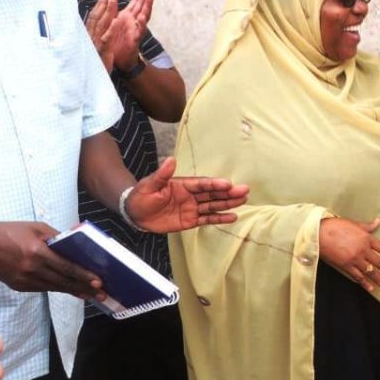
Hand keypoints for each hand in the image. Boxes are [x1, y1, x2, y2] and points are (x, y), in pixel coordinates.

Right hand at [0, 221, 103, 297]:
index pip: (66, 267)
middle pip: (63, 281)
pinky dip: (57, 288)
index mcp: (37, 252)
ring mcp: (24, 280)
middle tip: (102, 294)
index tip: (98, 282)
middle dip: (84, 288)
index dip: (84, 276)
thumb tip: (79, 242)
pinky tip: (70, 290)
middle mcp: (31, 268)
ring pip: (54, 287)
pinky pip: (43, 288)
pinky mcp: (18, 286)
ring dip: (73, 291)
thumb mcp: (37, 228)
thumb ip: (59, 237)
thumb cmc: (11, 232)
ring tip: (91, 295)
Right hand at [84, 0, 120, 71]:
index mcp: (90, 35)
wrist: (92, 80)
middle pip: (97, 17)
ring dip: (107, 11)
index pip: (95, 17)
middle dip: (104, 4)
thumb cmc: (93, 61)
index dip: (101, 5)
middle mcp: (91, 37)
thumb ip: (93, 34)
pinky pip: (106, 38)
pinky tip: (117, 20)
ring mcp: (95, 43)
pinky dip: (111, 29)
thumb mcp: (93, 46)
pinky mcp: (100, 52)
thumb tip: (94, 23)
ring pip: (101, 25)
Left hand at [107, 0, 155, 71]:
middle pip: (142, 5)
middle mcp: (134, 22)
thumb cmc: (117, 41)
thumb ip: (113, 8)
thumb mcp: (113, 21)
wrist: (119, 60)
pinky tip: (142, 17)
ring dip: (147, 6)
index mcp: (129, 16)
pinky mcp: (134, 40)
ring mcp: (136, 30)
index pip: (137, 1)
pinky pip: (138, 32)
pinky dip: (140, 25)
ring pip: (144, 17)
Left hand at [125, 158, 249, 233]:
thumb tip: (171, 159)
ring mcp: (192, 208)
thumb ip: (162, 174)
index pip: (202, 184)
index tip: (228, 184)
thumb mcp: (150, 184)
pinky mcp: (190, 221)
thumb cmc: (141, 195)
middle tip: (244, 191)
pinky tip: (232, 217)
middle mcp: (191, 195)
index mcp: (183, 185)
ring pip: (213, 206)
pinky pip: (207, 219)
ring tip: (243, 200)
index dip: (215, 185)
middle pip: (213, 194)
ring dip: (228, 203)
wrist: (134, 213)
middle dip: (228, 193)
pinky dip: (220, 218)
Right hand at [319, 217, 379, 291]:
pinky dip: (364, 283)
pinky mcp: (345, 266)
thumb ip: (367, 226)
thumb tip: (378, 222)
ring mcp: (355, 259)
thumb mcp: (354, 224)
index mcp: (367, 238)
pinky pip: (357, 276)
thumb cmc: (336, 226)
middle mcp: (363, 250)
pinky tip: (370, 288)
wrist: (319, 233)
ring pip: (371, 272)